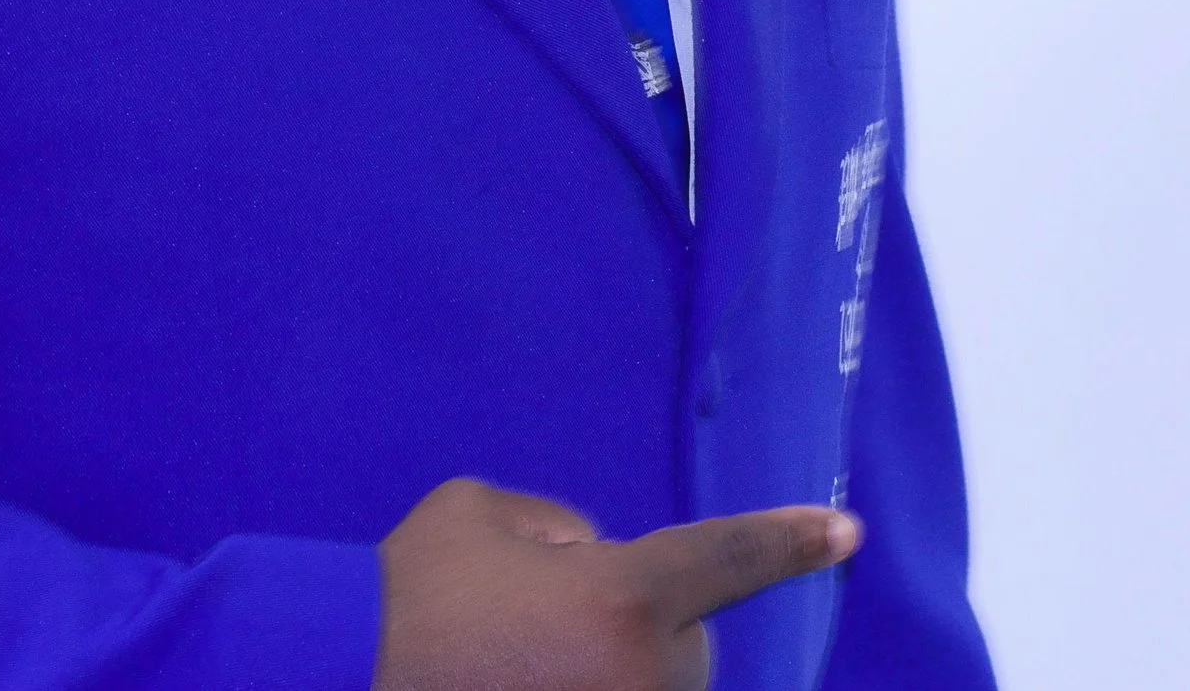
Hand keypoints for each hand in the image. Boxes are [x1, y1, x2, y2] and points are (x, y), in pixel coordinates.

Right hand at [372, 476, 860, 690]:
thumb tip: (590, 560)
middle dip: (630, 620)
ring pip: (654, 685)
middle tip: (530, 621)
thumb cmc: (413, 598)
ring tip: (516, 663)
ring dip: (607, 668)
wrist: (344, 680)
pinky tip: (531, 674)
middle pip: (681, 639)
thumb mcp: (474, 515)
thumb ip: (552, 525)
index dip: (789, 541)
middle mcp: (647, 677)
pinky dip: (591, 682)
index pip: (726, 558)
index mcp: (623, 597)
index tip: (845, 531)